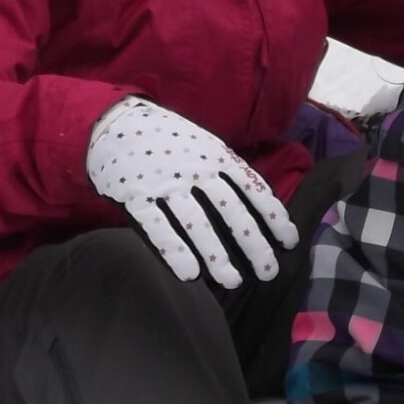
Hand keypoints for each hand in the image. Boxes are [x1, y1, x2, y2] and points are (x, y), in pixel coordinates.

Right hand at [83, 97, 297, 288]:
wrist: (114, 122)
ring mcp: (164, 182)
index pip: (253, 187)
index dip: (274, 216)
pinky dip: (175, 251)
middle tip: (268, 272)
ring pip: (197, 223)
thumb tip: (256, 202)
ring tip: (232, 281)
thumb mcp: (202, 143)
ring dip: (217, 255)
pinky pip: (158, 227)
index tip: (290, 242)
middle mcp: (194, 169)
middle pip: (231, 211)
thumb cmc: (165, 139)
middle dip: (253, 243)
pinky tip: (190, 275)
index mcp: (215, 155)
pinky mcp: (135, 195)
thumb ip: (225, 168)